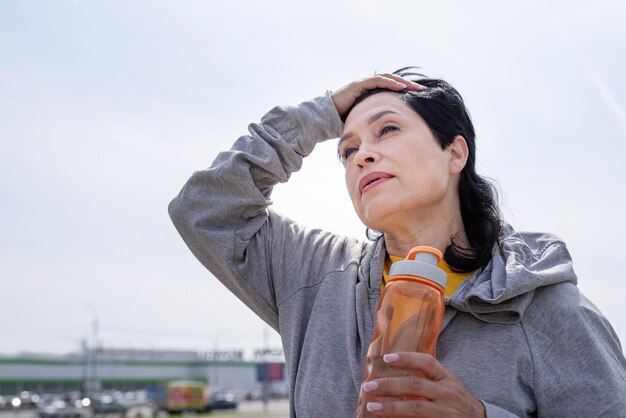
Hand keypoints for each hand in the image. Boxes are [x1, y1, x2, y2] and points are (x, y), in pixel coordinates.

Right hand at [331, 74, 423, 118]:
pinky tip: (401, 88)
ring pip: (387, 78)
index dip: (405, 90)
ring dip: (402, 82)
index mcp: (371, 92)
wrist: (326, 117)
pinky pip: (378, 81)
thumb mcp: (364, 121)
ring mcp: (363, 83)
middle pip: (393, 81)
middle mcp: (368, 85)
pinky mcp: (359, 84)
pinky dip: (390, 83)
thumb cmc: (344, 121)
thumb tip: (387, 136)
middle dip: (408, 84)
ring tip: (415, 88)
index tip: (418, 96)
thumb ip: (374, 122)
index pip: (391, 87)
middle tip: (422, 90)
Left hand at [360, 352, 485, 417]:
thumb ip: (426, 379)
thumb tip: (391, 374)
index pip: (427, 362)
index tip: (386, 358)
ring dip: (391, 407)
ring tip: (372, 406)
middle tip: (369, 385)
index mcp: (446, 378)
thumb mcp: (446, 384)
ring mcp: (446, 413)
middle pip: (415, 385)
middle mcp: (447, 393)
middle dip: (389, 384)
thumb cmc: (455, 401)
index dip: (406, 358)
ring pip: (415, 407)